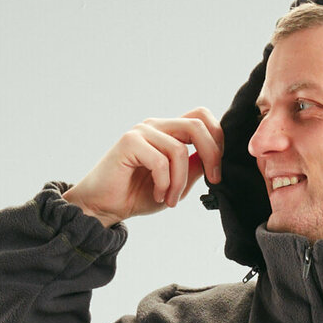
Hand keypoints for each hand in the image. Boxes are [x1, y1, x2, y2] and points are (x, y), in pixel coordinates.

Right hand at [62, 108, 223, 225]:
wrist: (104, 206)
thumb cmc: (137, 195)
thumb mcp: (176, 184)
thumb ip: (194, 168)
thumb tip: (215, 159)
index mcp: (168, 132)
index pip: (201, 117)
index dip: (217, 138)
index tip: (217, 170)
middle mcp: (156, 126)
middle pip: (196, 125)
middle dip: (212, 155)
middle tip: (212, 181)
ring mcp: (142, 131)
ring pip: (179, 150)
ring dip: (180, 182)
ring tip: (171, 200)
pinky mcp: (129, 142)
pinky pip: (160, 162)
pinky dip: (164, 184)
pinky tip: (157, 195)